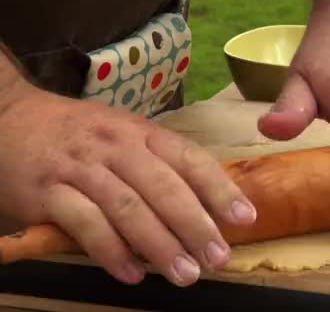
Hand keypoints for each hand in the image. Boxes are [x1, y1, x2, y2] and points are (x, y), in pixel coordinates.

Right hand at [0, 81, 256, 286]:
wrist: (9, 117)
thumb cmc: (80, 134)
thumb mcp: (123, 135)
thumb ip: (160, 165)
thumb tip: (208, 207)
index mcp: (141, 132)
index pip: (189, 159)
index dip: (220, 189)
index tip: (244, 218)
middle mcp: (115, 147)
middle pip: (164, 187)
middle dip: (195, 225)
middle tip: (218, 258)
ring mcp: (81, 168)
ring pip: (128, 207)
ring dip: (160, 244)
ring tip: (185, 274)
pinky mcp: (47, 192)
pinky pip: (83, 224)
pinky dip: (110, 251)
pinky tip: (132, 273)